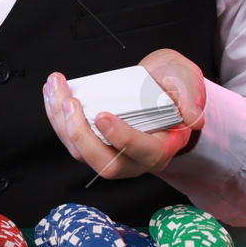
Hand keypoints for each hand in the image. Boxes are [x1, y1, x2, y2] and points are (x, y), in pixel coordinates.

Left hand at [42, 48, 206, 180]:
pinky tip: (52, 91)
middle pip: (105, 163)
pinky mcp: (94, 142)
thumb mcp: (188, 83)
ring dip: (61, 122)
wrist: (160, 86)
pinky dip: (57, 115)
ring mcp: (111, 152)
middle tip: (69, 101)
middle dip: (80, 134)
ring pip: (81, 152)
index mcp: (162, 146)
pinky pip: (71, 138)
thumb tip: (193, 118)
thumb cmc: (173, 86)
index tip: (103, 115)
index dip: (122, 138)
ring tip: (54, 88)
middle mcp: (134, 158)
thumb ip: (190, 96)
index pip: (143, 152)